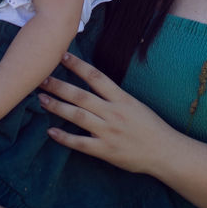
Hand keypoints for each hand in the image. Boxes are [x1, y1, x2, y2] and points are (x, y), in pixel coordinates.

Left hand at [38, 52, 177, 176]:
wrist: (165, 152)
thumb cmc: (151, 127)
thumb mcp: (135, 104)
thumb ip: (114, 97)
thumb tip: (93, 84)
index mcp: (122, 99)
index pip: (96, 77)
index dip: (78, 65)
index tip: (62, 55)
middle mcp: (113, 113)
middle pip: (81, 96)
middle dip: (59, 86)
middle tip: (41, 78)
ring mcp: (108, 132)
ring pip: (77, 116)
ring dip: (57, 107)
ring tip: (41, 100)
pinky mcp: (105, 151)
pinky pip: (81, 143)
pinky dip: (64, 137)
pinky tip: (50, 132)